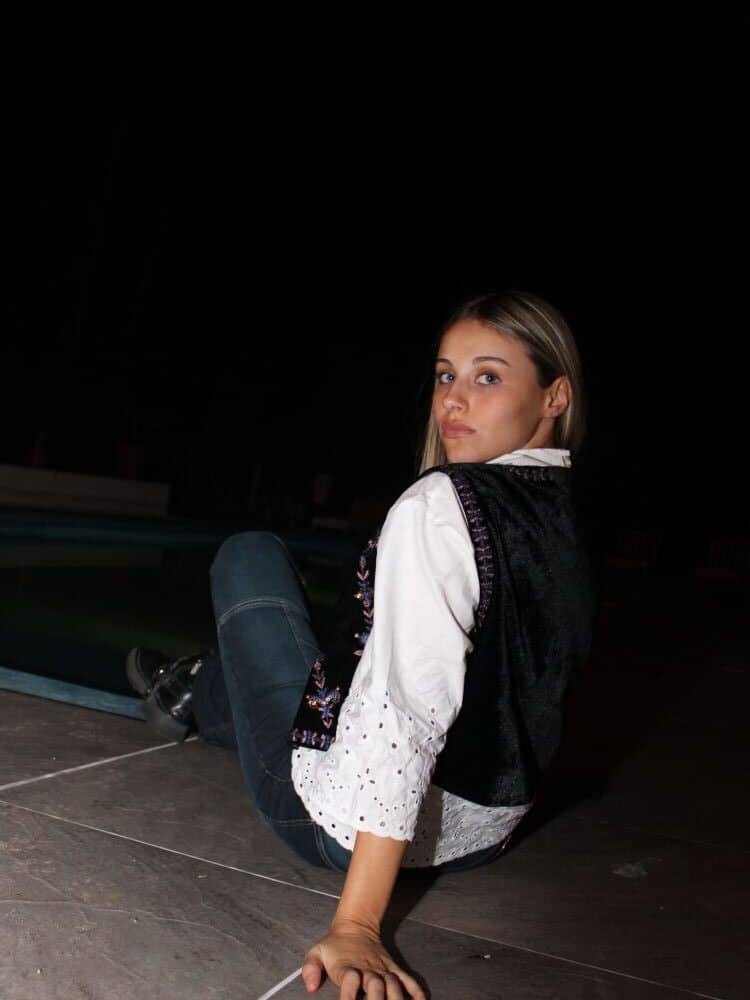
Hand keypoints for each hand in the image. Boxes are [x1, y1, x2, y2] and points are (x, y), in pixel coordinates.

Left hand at [301, 920, 425, 998]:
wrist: (355, 926)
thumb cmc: (334, 946)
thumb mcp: (316, 952)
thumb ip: (310, 968)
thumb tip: (310, 987)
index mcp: (347, 967)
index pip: (349, 980)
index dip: (349, 994)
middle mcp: (367, 969)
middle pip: (375, 986)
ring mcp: (382, 969)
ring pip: (393, 984)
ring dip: (397, 999)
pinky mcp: (393, 968)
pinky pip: (408, 980)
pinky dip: (416, 991)